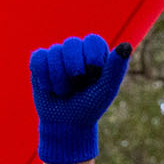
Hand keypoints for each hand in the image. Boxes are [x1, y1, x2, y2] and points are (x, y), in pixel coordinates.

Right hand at [30, 33, 131, 163]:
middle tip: (77, 87)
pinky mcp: (39, 61)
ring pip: (54, 53)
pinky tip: (50, 88)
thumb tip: (126, 45)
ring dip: (59, 80)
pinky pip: (38, 59)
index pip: (93, 40)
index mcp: (96, 52)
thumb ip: (116, 68)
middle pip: (71, 43)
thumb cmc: (89, 106)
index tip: (93, 77)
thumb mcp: (106, 89)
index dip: (92, 59)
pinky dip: (45, 78)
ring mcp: (57, 54)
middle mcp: (76, 49)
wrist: (66, 123)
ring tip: (64, 91)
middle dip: (74, 71)